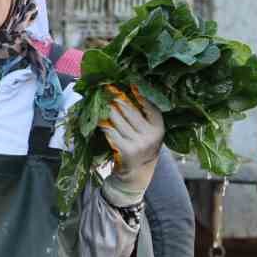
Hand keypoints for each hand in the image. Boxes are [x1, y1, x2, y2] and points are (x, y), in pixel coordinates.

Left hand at [99, 85, 163, 206]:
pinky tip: (97, 118)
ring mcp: (138, 143)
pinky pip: (110, 131)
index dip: (138, 92)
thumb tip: (129, 89)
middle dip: (115, 97)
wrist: (136, 174)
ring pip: (117, 118)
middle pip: (129, 109)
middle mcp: (151, 135)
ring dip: (106, 108)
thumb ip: (143, 114)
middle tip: (106, 88)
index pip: (149, 104)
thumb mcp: (149, 131)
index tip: (128, 82)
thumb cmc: (141, 146)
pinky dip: (102, 123)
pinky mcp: (125, 150)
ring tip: (99, 100)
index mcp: (159, 127)